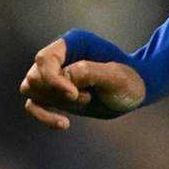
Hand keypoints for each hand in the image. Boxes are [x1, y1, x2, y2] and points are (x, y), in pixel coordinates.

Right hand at [19, 39, 146, 127]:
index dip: (53, 80)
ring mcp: (54, 75)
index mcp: (72, 44)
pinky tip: (64, 125)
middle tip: (88, 96)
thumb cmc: (130, 79)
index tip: (74, 94)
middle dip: (58, 94)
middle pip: (35, 77)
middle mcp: (58, 56)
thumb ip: (90, 72)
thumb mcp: (116, 76)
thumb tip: (65, 76)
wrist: (136, 91)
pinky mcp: (54, 94)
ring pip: (32, 90)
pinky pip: (34, 105)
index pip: (44, 59)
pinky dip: (44, 117)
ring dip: (56, 103)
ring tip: (86, 101)